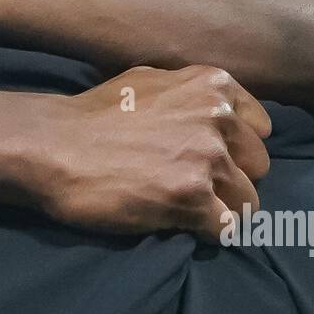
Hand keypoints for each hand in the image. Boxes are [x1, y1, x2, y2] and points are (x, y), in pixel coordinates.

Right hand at [0, 65, 271, 238]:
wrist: (53, 146)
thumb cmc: (94, 113)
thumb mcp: (151, 80)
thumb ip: (194, 94)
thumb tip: (222, 113)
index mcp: (214, 86)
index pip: (261, 129)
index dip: (237, 147)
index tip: (212, 158)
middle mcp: (219, 118)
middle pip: (259, 166)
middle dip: (232, 179)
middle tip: (194, 187)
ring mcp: (208, 159)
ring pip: (248, 202)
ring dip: (220, 209)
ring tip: (185, 208)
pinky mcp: (192, 199)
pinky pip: (226, 229)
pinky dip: (207, 234)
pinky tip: (179, 225)